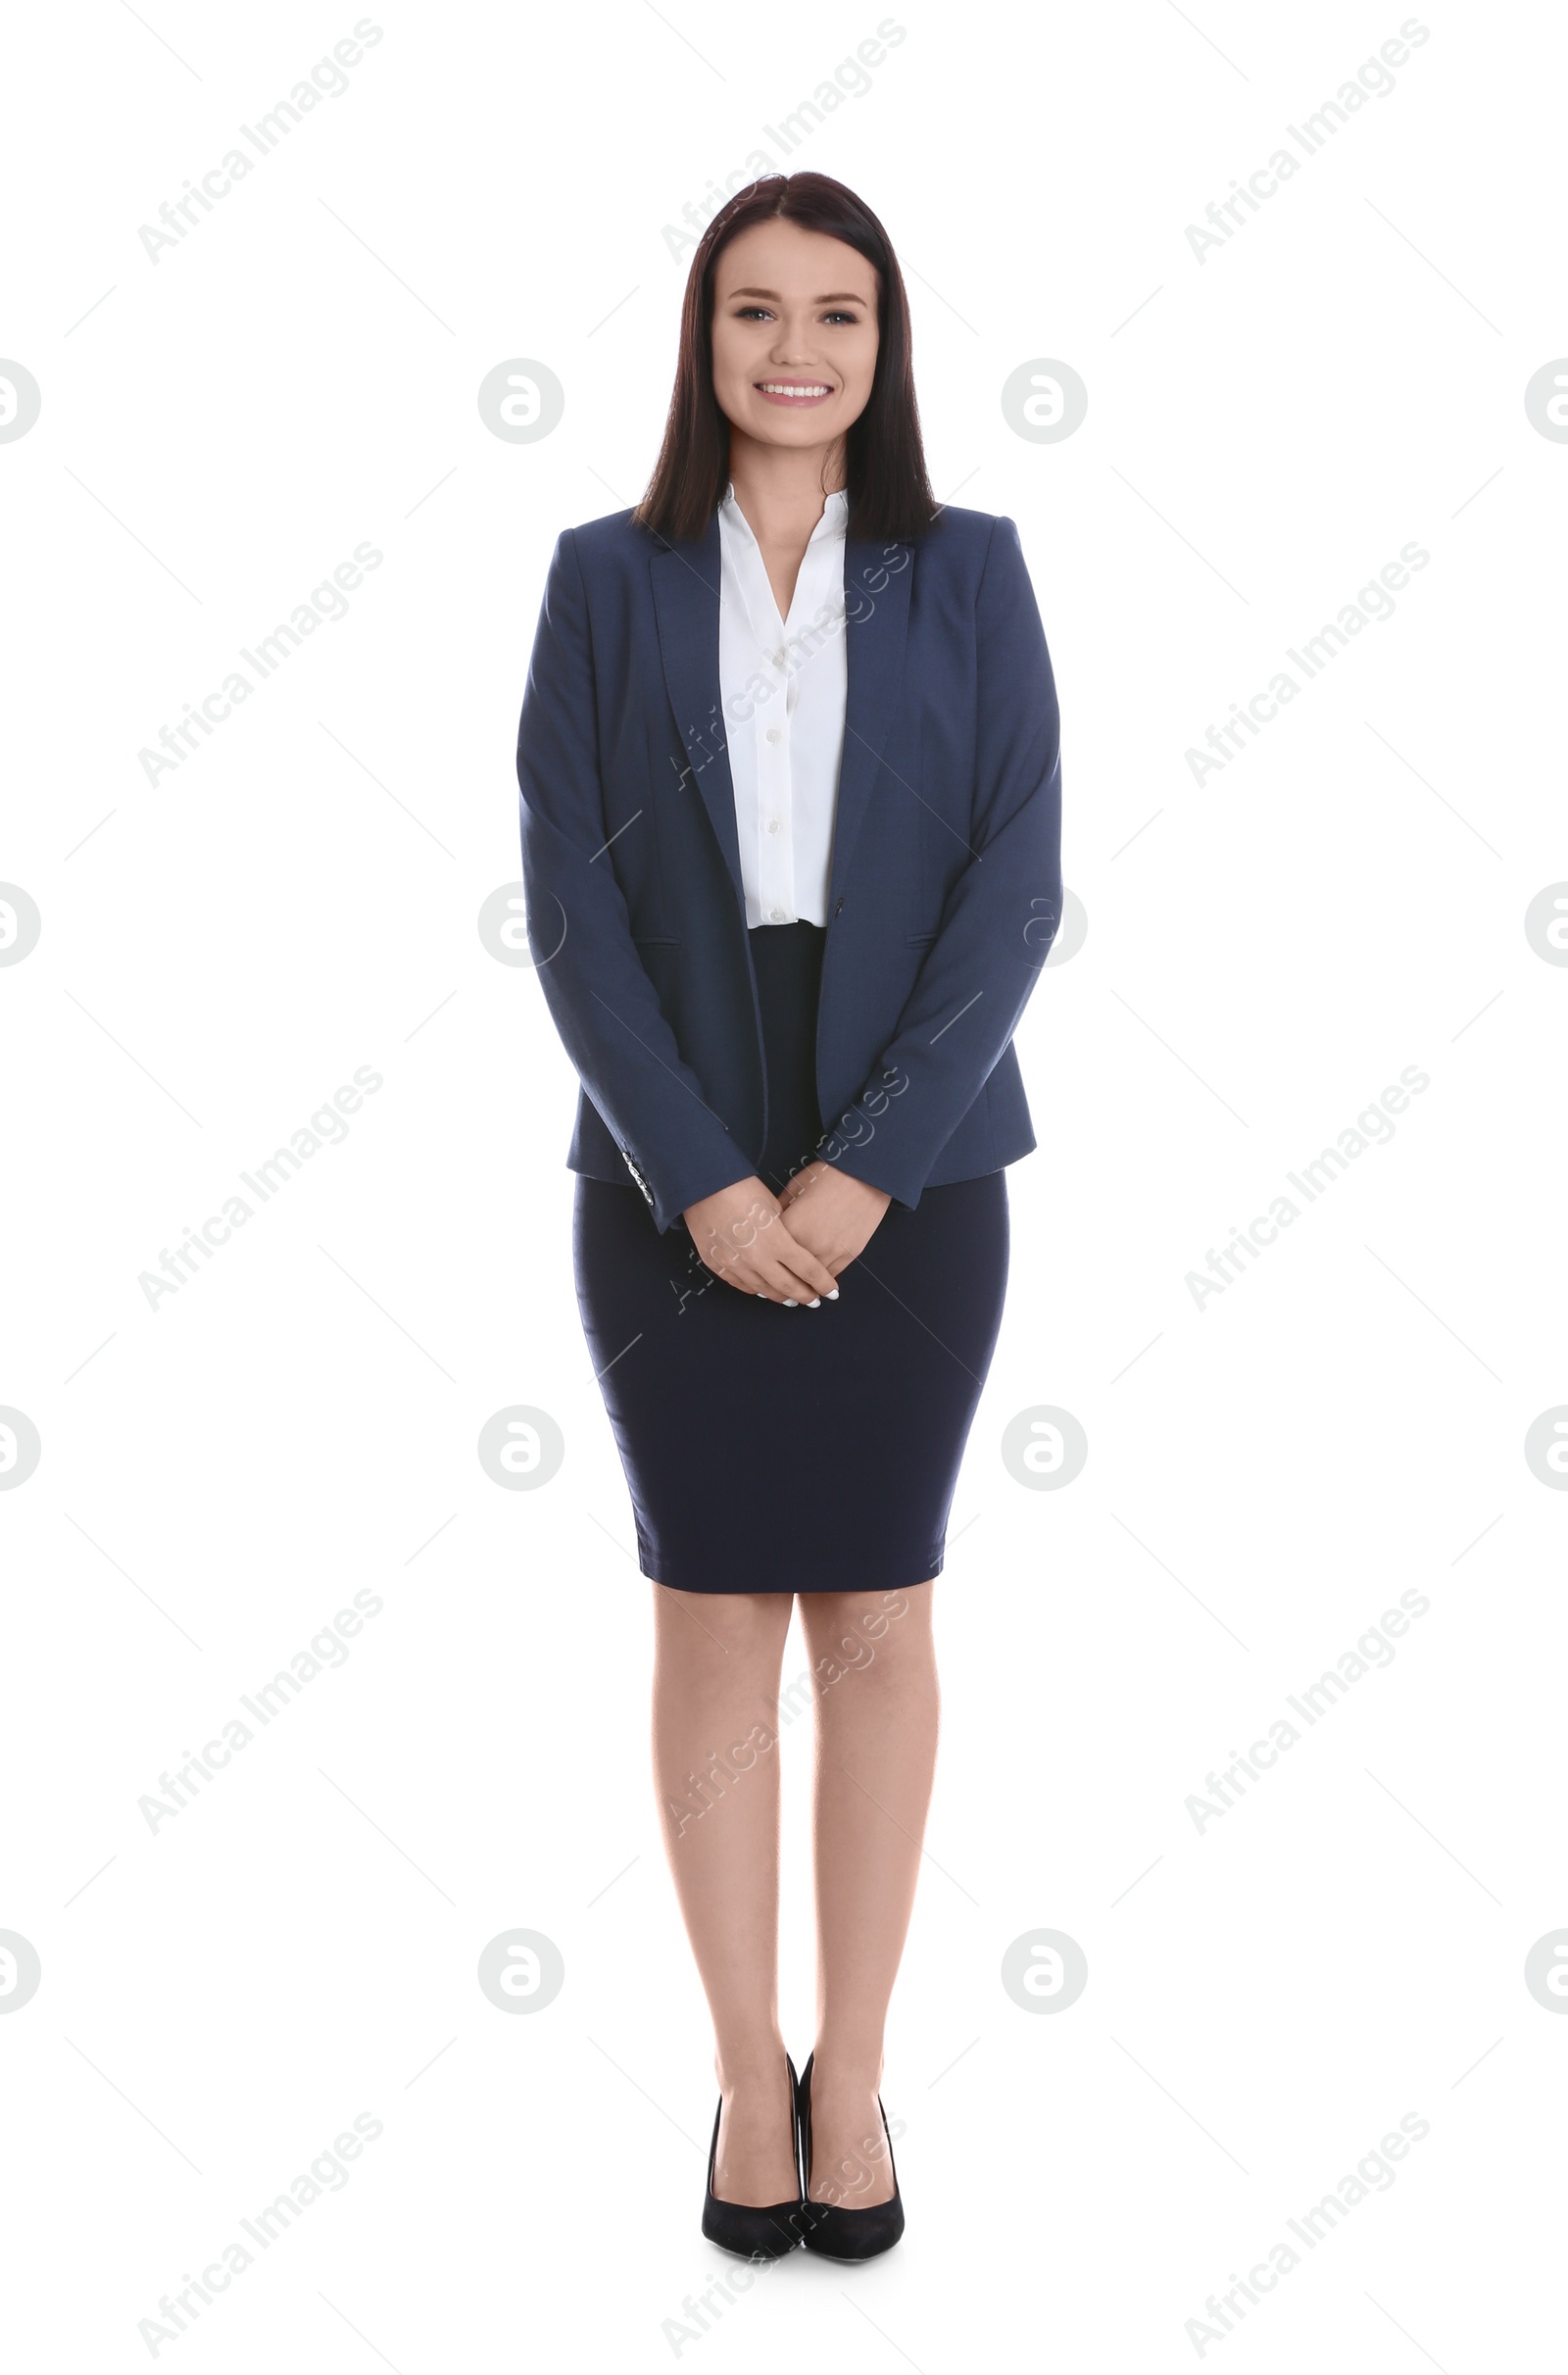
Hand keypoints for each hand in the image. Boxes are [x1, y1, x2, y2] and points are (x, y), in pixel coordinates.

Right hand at [682, 1174, 841, 1305]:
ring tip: (790, 1299)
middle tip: (813, 1301)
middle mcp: (757, 1259)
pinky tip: (763, 1290)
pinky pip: (741, 1285)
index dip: (822, 1284)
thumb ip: (786, 1231)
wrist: (703, 1185)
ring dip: (780, 1296)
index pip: (807, 1270)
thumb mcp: (773, 1206)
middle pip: (787, 1286)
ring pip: (763, 1290)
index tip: (831, 1292)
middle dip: (804, 1296)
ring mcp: (735, 1265)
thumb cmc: (742, 1188)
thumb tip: (795, 1246)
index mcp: (777, 1241)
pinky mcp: (717, 1265)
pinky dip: (756, 1290)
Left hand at [775, 1161, 890, 1275]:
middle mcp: (808, 1245)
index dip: (769, 1255)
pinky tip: (819, 1281)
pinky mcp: (849, 1254)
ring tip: (800, 1287)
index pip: (772, 1251)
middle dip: (784, 1277)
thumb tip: (774, 1224)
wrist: (864, 1175)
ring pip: (812, 1280)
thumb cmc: (828, 1176)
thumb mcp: (795, 1187)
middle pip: (790, 1272)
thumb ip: (781, 1209)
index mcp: (790, 1227)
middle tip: (780, 1282)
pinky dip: (824, 1280)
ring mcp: (830, 1252)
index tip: (765, 1260)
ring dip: (805, 1285)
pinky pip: (832, 1275)